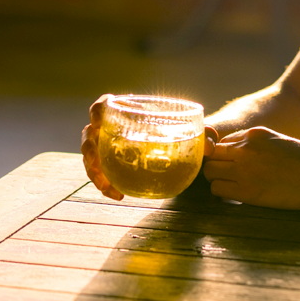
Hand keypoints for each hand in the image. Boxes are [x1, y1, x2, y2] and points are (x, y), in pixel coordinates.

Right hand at [83, 96, 220, 200]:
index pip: (103, 105)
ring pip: (91, 157)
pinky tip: (119, 195)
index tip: (99, 119)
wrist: (175, 143)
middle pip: (89, 135)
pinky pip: (101, 173)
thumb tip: (211, 146)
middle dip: (88, 149)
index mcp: (124, 110)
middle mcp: (110, 127)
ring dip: (95, 172)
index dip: (97, 110)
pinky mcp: (110, 162)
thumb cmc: (177, 129)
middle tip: (96, 162)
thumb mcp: (190, 129)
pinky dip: (106, 184)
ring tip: (109, 187)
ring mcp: (107, 145)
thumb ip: (203, 134)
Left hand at [202, 126, 299, 210]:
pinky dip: (223, 194)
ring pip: (210, 173)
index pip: (222, 142)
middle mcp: (245, 148)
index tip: (229, 165)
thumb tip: (238, 155)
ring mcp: (244, 169)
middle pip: (211, 156)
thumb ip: (256, 145)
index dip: (223, 155)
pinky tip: (236, 196)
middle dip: (216, 166)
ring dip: (217, 180)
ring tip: (232, 187)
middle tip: (226, 177)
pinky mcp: (247, 191)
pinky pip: (218, 190)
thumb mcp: (278, 141)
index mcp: (254, 134)